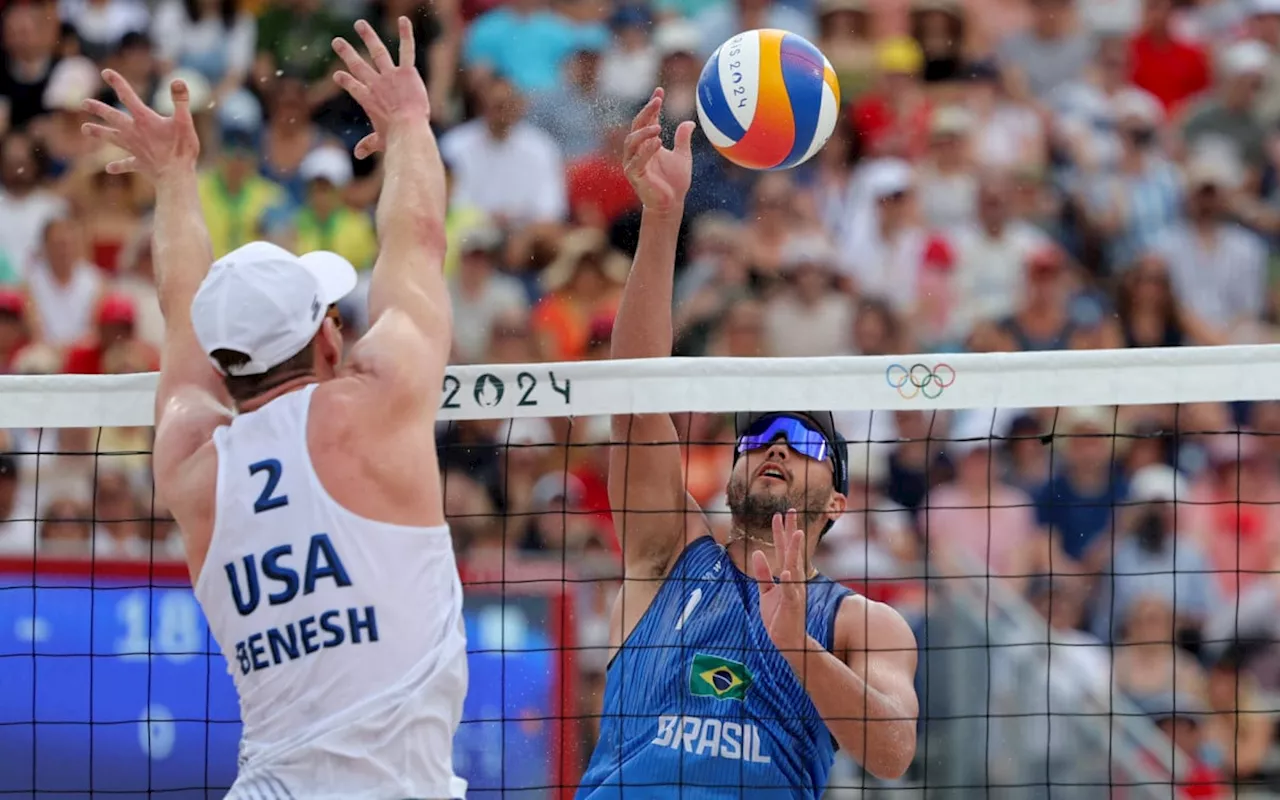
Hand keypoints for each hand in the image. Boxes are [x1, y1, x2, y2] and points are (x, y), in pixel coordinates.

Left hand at [81, 70, 198, 177]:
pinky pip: (127, 164)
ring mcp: (135, 148)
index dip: (117, 83)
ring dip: (99, 132)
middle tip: (83, 103)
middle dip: (98, 109)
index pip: (128, 96)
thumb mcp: (185, 121)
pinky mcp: (140, 164)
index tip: (105, 72)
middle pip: (113, 117)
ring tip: (84, 129)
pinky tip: (110, 168)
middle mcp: (134, 132)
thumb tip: (177, 80)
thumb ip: (181, 100)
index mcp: (144, 120)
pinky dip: (118, 166)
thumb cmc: (181, 148)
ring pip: (113, 138)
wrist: (175, 175)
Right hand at [331, 17, 428, 158]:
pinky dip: (405, 34)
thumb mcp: (379, 140)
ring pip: (377, 51)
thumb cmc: (395, 138)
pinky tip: (404, 20)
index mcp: (367, 99)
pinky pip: (406, 49)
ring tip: (360, 24)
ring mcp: (390, 75)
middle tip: (337, 41)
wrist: (408, 129)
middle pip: (357, 65)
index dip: (344, 81)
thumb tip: (358, 155)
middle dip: (346, 53)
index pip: (352, 87)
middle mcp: (375, 84)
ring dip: (367, 36)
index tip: (337, 75)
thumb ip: (368, 144)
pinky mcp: (406, 71)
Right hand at [623, 88, 693, 215]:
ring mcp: (633, 162)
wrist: (671, 204)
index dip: (652, 105)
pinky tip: (657, 143)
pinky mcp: (634, 175)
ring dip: (644, 132)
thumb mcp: (682, 156)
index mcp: (647, 144)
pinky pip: (636, 161)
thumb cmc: (674, 182)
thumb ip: (682, 139)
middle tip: (657, 101)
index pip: (647, 120)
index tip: (660, 90)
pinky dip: (646, 151)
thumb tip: (690, 122)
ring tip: (657, 127)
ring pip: (632, 142)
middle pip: (637, 126)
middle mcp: (636, 151)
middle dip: (646, 112)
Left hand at [751, 509, 809, 657]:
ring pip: (795, 566)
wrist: (788, 641)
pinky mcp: (791, 605)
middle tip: (791, 511)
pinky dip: (789, 580)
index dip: (781, 532)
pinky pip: (790, 590)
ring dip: (795, 550)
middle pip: (792, 551)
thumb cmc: (778, 616)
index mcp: (788, 576)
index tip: (779, 514)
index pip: (784, 550)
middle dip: (791, 531)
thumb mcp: (766, 592)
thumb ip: (763, 574)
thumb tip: (757, 554)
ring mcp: (794, 591)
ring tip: (796, 532)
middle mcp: (794, 580)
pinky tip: (787, 570)